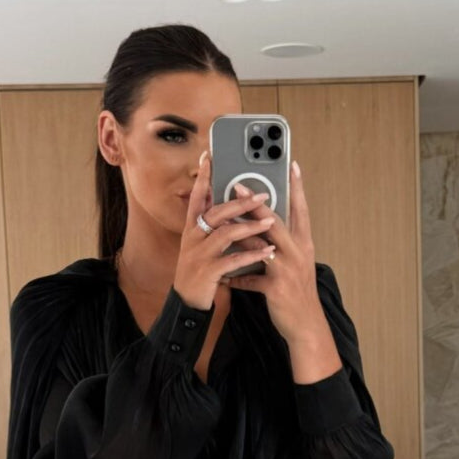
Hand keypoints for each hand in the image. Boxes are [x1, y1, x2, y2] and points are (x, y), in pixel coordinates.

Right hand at [172, 152, 277, 309]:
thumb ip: (209, 224)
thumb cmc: (199, 271)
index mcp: (192, 228)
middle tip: (264, 195)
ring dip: (251, 226)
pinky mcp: (208, 271)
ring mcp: (200, 254)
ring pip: (227, 234)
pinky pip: (233, 259)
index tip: (209, 157)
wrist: (188, 301)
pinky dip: (252, 255)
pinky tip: (267, 251)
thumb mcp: (199, 244)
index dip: (203, 178)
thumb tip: (219, 201)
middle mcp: (194, 237)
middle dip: (241, 202)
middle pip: (217, 212)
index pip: (197, 197)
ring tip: (271, 222)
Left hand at [222, 161, 325, 343]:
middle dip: (255, 203)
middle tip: (238, 185)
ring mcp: (287, 271)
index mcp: (304, 245)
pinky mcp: (276, 289)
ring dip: (238, 234)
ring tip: (219, 223)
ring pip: (259, 246)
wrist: (307, 326)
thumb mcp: (298, 263)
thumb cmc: (299, 293)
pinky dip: (235, 278)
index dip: (298, 188)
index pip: (302, 210)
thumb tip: (267, 224)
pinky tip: (222, 277)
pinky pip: (250, 279)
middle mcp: (298, 254)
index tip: (292, 165)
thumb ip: (285, 244)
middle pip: (275, 222)